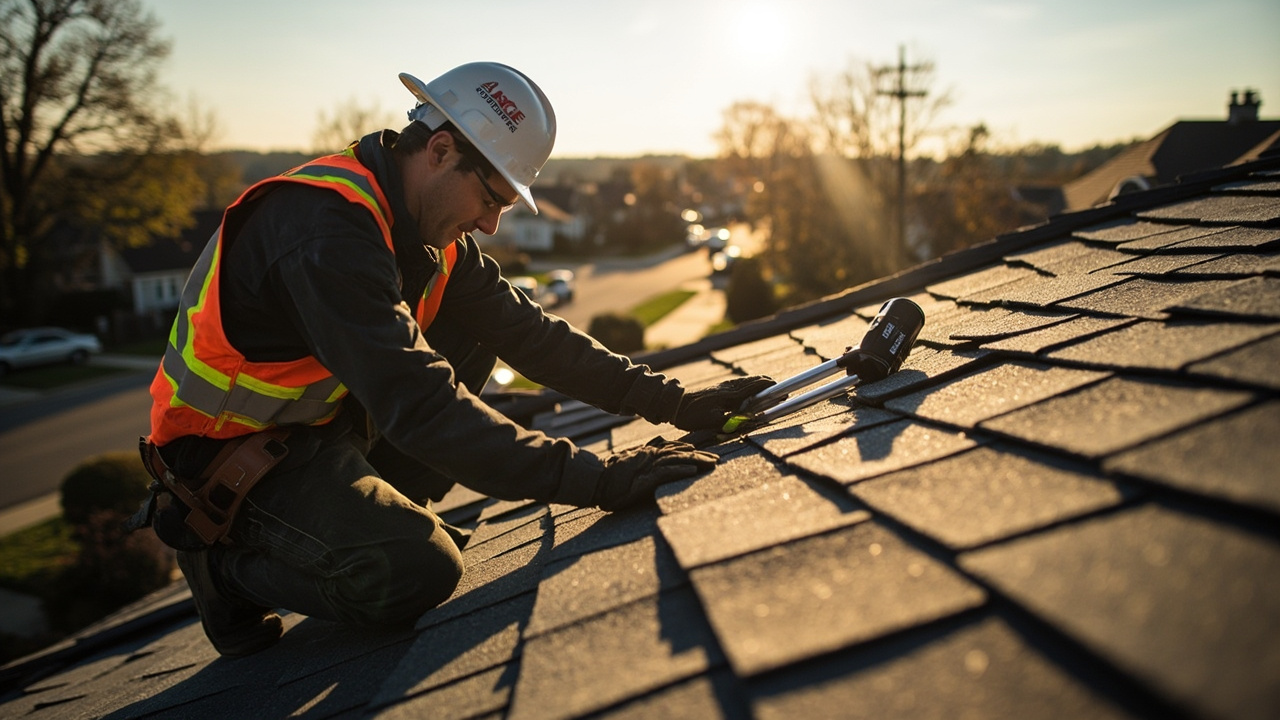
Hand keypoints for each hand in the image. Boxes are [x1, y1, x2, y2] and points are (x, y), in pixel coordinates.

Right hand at [594, 438, 717, 510]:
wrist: (596, 481)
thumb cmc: (612, 474)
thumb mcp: (630, 460)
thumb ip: (644, 453)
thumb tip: (659, 443)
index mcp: (648, 452)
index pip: (673, 448)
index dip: (690, 450)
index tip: (705, 453)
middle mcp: (651, 455)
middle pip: (681, 453)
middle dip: (701, 456)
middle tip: (718, 459)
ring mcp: (648, 465)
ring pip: (677, 461)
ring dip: (697, 462)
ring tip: (713, 464)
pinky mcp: (645, 478)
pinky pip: (665, 473)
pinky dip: (679, 471)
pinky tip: (691, 472)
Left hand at [671, 375, 774, 430]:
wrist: (676, 404)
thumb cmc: (692, 415)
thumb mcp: (711, 421)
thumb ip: (730, 420)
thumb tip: (747, 419)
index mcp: (730, 395)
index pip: (754, 388)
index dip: (769, 388)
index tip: (781, 389)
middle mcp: (728, 387)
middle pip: (752, 381)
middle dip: (767, 384)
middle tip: (779, 387)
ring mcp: (723, 386)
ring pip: (745, 381)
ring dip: (758, 383)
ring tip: (768, 385)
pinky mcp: (718, 388)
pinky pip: (738, 384)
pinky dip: (748, 384)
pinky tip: (748, 388)